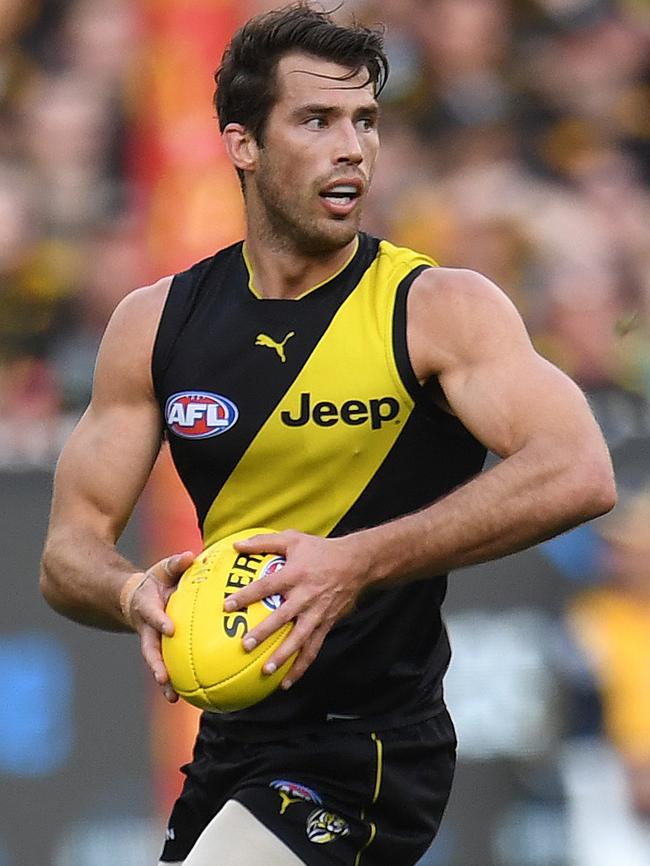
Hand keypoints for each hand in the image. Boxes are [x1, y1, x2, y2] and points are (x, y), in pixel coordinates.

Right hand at [120, 550, 194, 701]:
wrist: (137, 597)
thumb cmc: (156, 581)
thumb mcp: (164, 569)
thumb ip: (176, 564)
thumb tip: (190, 556)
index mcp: (148, 607)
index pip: (152, 614)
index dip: (159, 621)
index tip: (169, 629)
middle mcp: (148, 628)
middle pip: (149, 649)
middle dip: (156, 664)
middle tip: (163, 677)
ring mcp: (152, 641)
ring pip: (156, 663)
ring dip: (163, 680)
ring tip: (174, 697)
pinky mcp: (160, 650)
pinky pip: (167, 666)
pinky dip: (174, 681)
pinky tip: (186, 696)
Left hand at [223, 530, 368, 688]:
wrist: (357, 563)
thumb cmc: (321, 550)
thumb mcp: (293, 539)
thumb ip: (264, 542)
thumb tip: (237, 544)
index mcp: (295, 575)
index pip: (267, 586)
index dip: (247, 595)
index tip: (228, 606)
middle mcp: (305, 596)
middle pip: (282, 617)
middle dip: (264, 632)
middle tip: (246, 645)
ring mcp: (317, 613)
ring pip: (299, 638)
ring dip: (283, 656)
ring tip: (266, 671)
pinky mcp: (326, 624)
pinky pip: (313, 649)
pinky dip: (301, 667)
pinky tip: (286, 682)